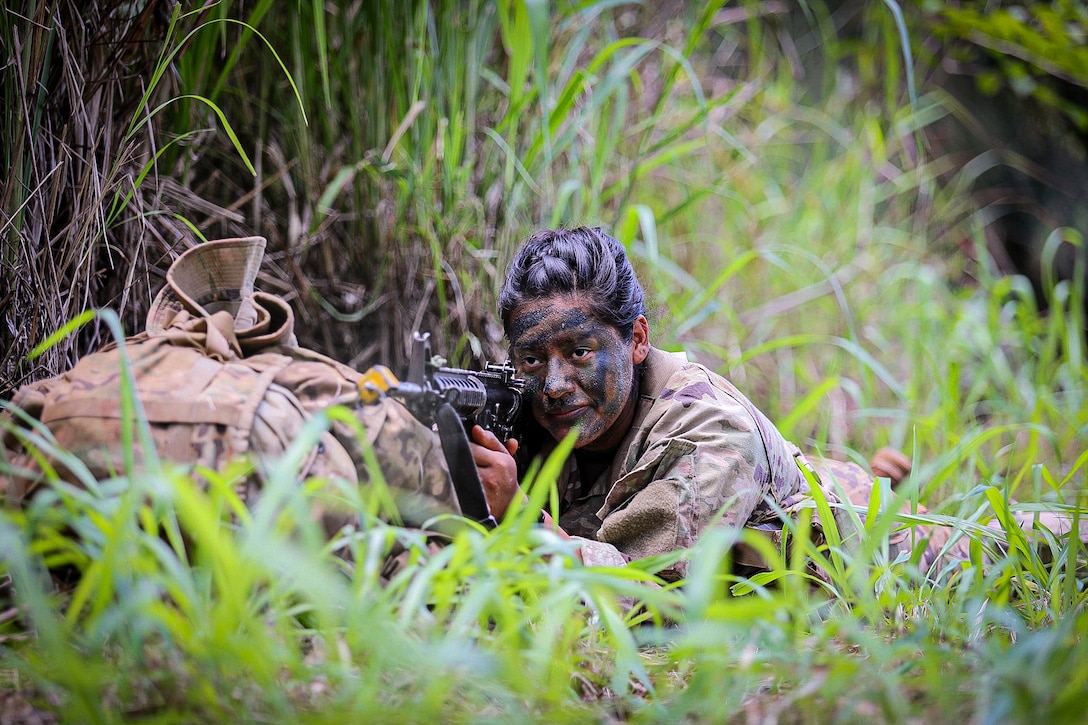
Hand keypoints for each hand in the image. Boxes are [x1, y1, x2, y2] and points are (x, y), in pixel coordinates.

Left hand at [469, 427, 581, 561]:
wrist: (511, 507)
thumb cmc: (507, 481)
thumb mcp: (505, 457)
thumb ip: (491, 441)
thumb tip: (477, 429)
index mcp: (501, 462)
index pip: (472, 446)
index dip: (467, 448)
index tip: (467, 451)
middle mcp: (491, 476)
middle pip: (463, 459)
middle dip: (461, 459)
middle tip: (466, 463)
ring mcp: (481, 490)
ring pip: (459, 471)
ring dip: (457, 470)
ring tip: (464, 473)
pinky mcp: (472, 501)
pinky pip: (458, 486)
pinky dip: (457, 483)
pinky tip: (462, 484)